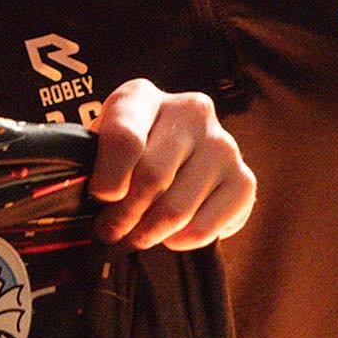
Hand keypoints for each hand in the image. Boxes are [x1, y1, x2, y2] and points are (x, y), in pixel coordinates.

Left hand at [88, 79, 255, 250]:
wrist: (177, 159)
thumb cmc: (127, 153)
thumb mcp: (101, 144)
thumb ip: (93, 163)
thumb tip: (97, 204)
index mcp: (142, 95)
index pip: (124, 138)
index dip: (108, 178)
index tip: (100, 198)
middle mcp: (190, 111)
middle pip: (151, 177)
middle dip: (123, 215)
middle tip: (110, 231)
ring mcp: (223, 145)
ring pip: (176, 209)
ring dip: (148, 233)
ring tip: (134, 236)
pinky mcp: (244, 180)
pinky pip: (204, 228)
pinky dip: (179, 241)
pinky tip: (169, 235)